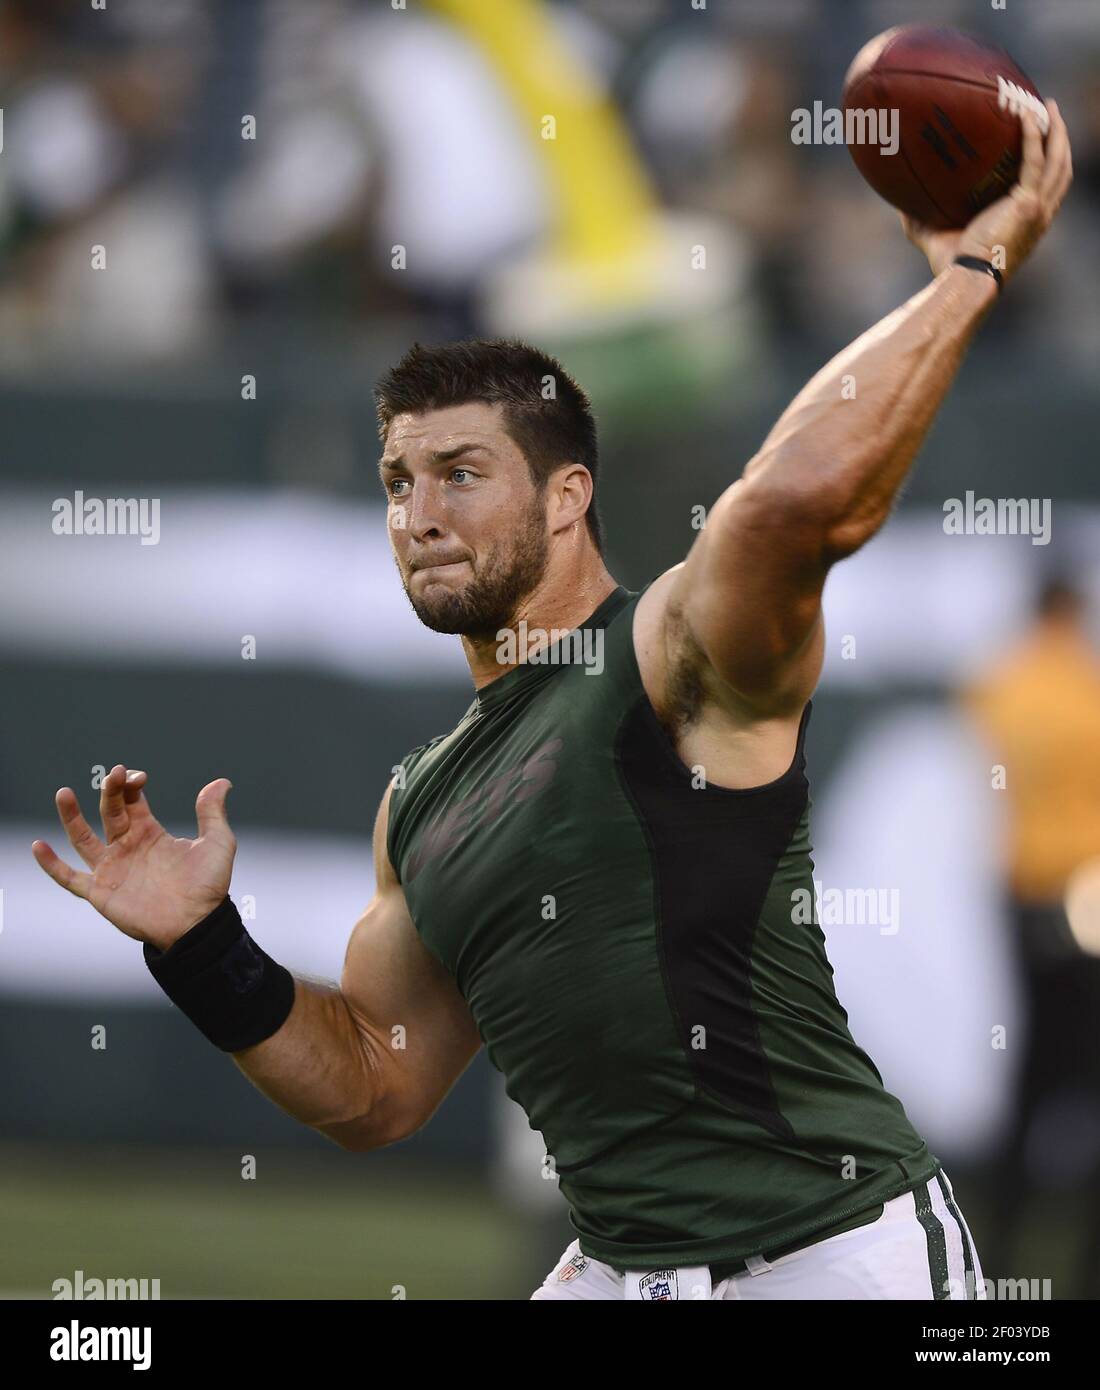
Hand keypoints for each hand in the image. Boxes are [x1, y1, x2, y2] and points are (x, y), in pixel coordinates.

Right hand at [32, 765, 236, 950]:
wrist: (197, 925)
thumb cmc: (209, 886)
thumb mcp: (217, 843)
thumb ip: (213, 812)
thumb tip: (221, 782)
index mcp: (150, 833)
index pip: (131, 800)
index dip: (130, 784)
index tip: (137, 776)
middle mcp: (127, 847)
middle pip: (109, 811)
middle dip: (110, 791)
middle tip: (113, 774)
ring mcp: (111, 868)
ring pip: (82, 837)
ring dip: (71, 816)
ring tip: (64, 793)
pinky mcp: (100, 892)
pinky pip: (69, 878)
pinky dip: (52, 864)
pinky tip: (39, 846)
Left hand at [902, 99, 1072, 285]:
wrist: (964, 280)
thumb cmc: (951, 268)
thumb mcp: (934, 237)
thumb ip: (919, 220)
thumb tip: (897, 203)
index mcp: (1026, 223)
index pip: (1047, 189)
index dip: (1049, 165)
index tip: (1041, 143)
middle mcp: (1040, 216)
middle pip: (1060, 170)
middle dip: (1060, 140)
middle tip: (1048, 114)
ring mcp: (1038, 209)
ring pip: (1057, 161)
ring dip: (1055, 130)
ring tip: (1046, 106)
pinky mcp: (1028, 204)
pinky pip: (1035, 160)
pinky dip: (1033, 136)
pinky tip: (1024, 115)